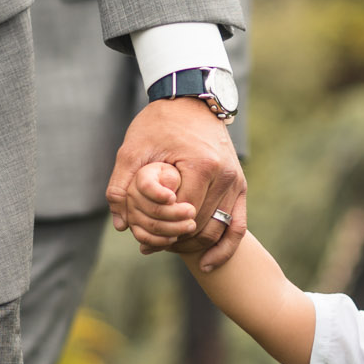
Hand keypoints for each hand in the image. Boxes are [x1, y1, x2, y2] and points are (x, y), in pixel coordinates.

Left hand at [106, 97, 245, 266]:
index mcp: (202, 166)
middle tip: (152, 245)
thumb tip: (122, 224)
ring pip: (217, 230)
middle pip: (200, 227)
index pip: (182, 214)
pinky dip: (224, 248)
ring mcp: (236, 182)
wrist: (192, 100)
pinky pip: (238, 226)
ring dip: (193, 244)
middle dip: (175, 241)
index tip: (143, 236)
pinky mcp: (240, 186)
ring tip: (169, 247)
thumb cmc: (160, 122)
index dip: (161, 230)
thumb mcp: (133, 148)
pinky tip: (207, 264)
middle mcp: (225, 177)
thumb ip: (122, 185)